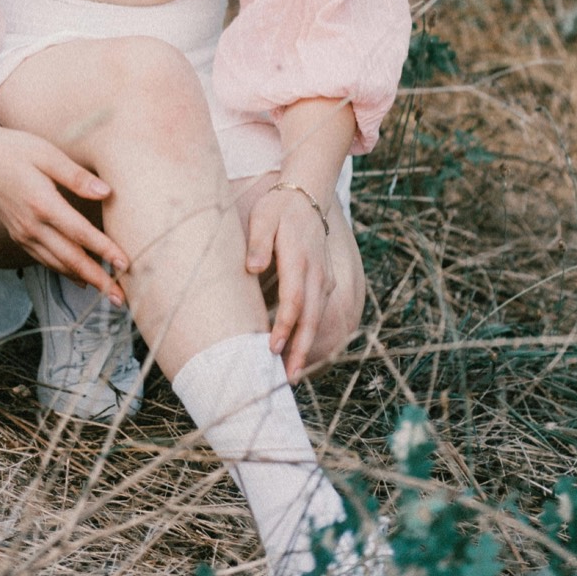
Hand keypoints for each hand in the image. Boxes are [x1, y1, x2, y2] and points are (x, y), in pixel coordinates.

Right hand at [0, 121, 129, 305]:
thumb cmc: (17, 149)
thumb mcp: (48, 154)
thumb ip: (77, 176)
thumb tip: (106, 192)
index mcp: (42, 204)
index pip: (79, 233)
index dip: (103, 250)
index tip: (125, 264)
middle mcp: (32, 225)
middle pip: (70, 258)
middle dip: (98, 279)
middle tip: (121, 297)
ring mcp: (23, 233)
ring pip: (57, 263)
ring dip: (84, 280)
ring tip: (108, 293)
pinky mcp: (18, 235)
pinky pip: (44, 259)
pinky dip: (64, 272)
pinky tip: (79, 279)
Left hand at [245, 186, 335, 379]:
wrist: (306, 196)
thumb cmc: (278, 209)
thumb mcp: (263, 218)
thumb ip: (258, 242)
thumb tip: (252, 268)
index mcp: (299, 258)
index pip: (294, 300)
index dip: (284, 327)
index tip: (271, 348)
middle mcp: (316, 272)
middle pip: (311, 317)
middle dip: (300, 349)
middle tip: (287, 379)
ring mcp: (323, 277)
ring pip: (317, 318)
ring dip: (307, 347)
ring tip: (292, 374)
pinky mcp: (324, 281)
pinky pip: (318, 311)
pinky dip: (310, 333)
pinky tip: (298, 351)